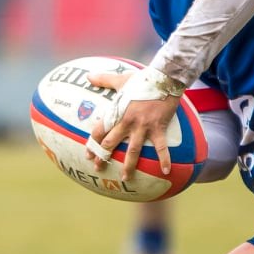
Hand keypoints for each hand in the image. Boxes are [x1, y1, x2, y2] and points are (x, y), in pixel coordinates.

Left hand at [86, 68, 180, 182]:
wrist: (165, 78)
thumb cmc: (142, 79)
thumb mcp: (121, 79)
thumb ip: (104, 79)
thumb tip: (87, 76)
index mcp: (117, 112)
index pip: (99, 130)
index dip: (92, 143)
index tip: (88, 154)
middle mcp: (127, 122)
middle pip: (111, 143)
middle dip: (103, 157)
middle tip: (98, 168)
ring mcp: (143, 126)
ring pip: (133, 150)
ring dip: (128, 166)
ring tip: (124, 178)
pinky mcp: (158, 128)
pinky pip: (161, 147)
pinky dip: (164, 159)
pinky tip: (166, 171)